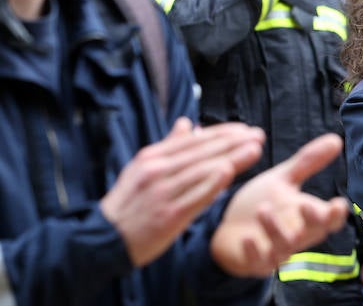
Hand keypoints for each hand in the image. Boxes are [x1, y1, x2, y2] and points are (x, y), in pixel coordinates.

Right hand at [100, 118, 264, 267]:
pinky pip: (195, 196)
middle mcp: (157, 171)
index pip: (194, 140)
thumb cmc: (129, 203)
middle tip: (258, 134)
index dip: (221, 133)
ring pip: (202, 170)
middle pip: (202, 152)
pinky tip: (229, 172)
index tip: (244, 129)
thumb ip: (168, 146)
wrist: (105, 240)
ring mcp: (162, 193)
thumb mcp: (141, 168)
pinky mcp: (168, 215)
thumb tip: (188, 123)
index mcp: (152, 157)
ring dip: (231, 158)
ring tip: (254, 149)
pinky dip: (212, 183)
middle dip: (233, 141)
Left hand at [210, 133, 348, 277]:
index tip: (338, 203)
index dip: (336, 214)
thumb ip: (309, 162)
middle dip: (312, 221)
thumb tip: (336, 139)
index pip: (330, 219)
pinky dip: (254, 251)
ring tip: (263, 210)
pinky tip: (247, 238)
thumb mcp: (284, 179)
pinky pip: (258, 261)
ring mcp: (277, 251)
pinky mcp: (255, 263)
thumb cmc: (261, 203)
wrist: (227, 228)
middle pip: (314, 234)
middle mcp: (297, 235)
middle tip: (304, 204)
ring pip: (284, 246)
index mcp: (306, 216)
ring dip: (276, 229)